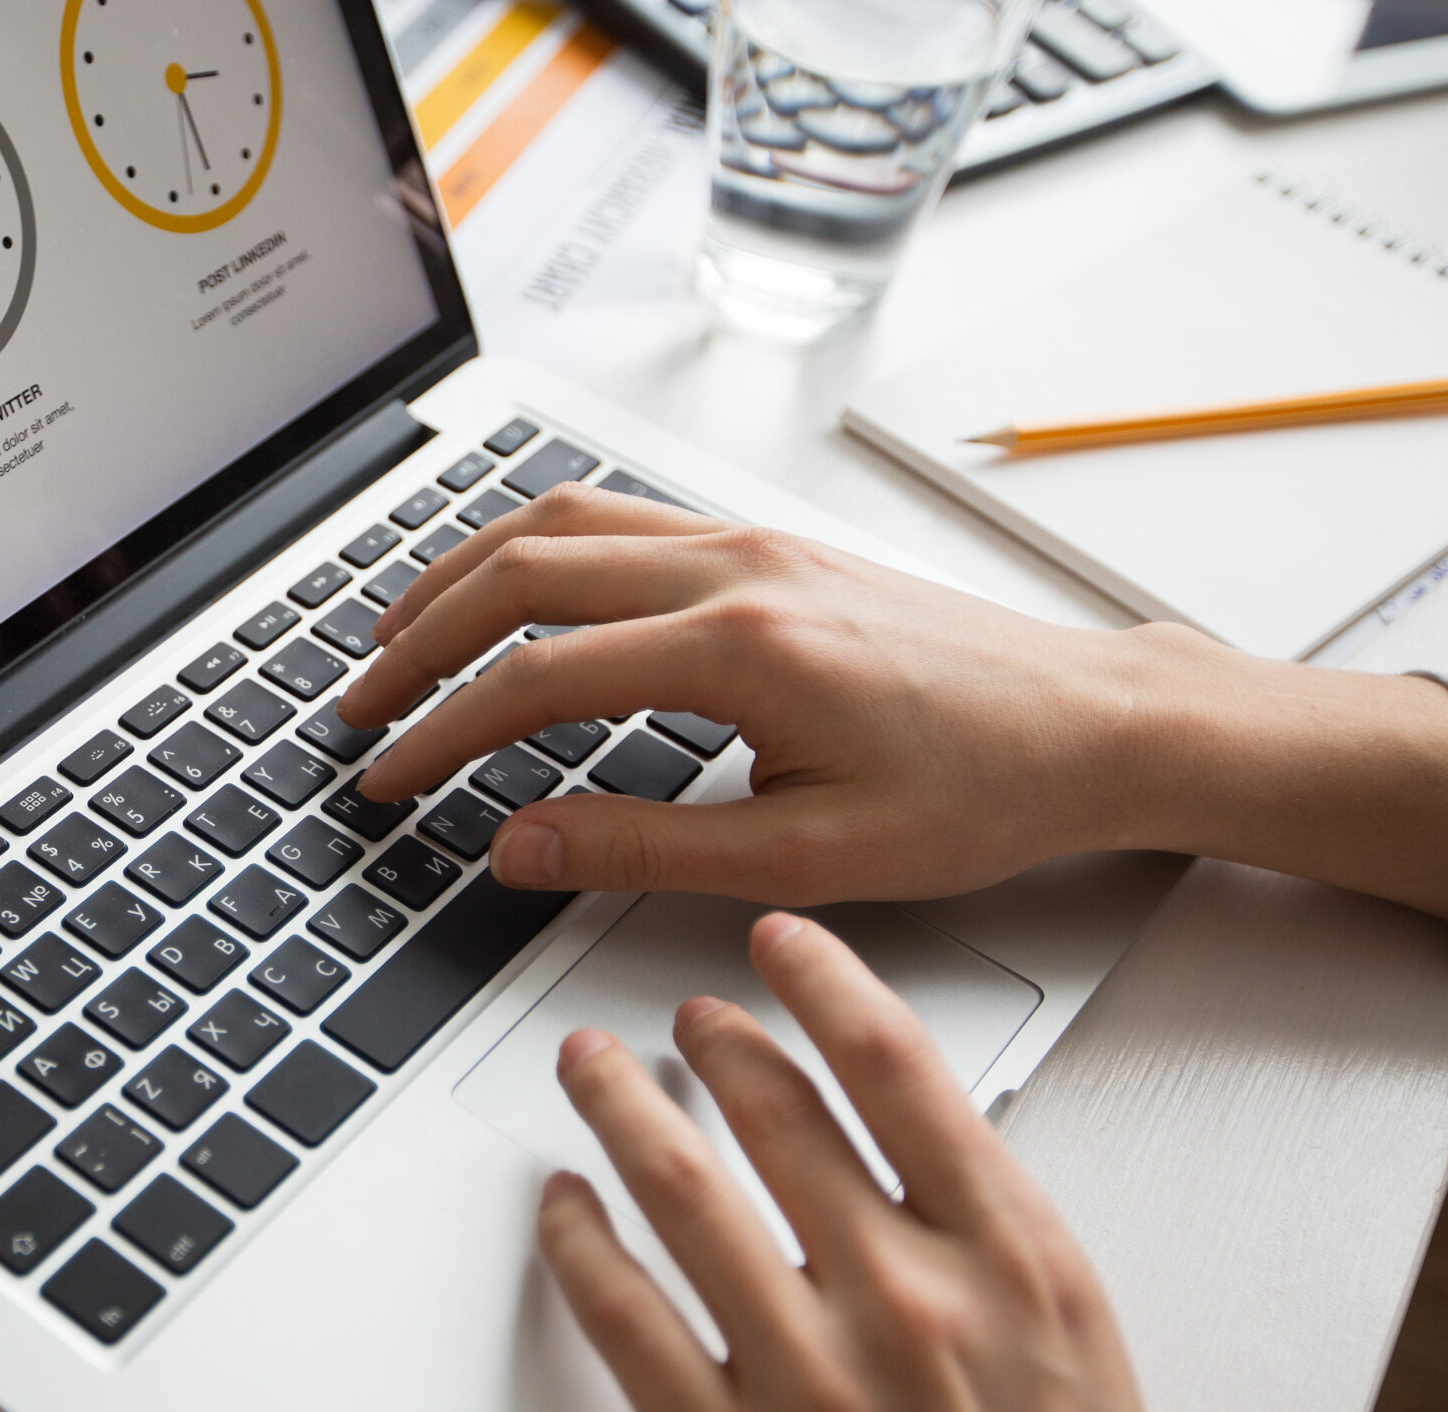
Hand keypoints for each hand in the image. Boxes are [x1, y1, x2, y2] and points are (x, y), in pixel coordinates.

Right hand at [333, 485, 1447, 926]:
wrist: (1093, 725)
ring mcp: (747, 542)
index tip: (386, 779)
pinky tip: (505, 588)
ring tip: (395, 638)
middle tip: (355, 709)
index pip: (533, 677)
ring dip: (460, 574)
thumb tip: (517, 846)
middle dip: (416, 640)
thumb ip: (644, 848)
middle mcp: (731, 570)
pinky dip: (530, 546)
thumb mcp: (808, 858)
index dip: (439, 733)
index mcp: (738, 647)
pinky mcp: (765, 544)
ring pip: (559, 522)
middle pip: (519, 572)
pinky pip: (614, 516)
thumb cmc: (980, 792)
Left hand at [539, 912, 1255, 1411]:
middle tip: (679, 1016)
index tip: (782, 943)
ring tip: (592, 1071)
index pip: (901, 1071)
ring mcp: (811, 1383)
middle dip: (711, 1045)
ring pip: (679, 1193)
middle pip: (775, 1118)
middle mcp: (912, 1304)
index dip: (826, 984)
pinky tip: (563, 1211)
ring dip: (620, 1113)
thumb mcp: (1083, 1364)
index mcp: (1021, 1267)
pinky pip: (623, 1320)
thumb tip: (902, 1163)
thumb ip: (991, 1252)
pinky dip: (578, 1247)